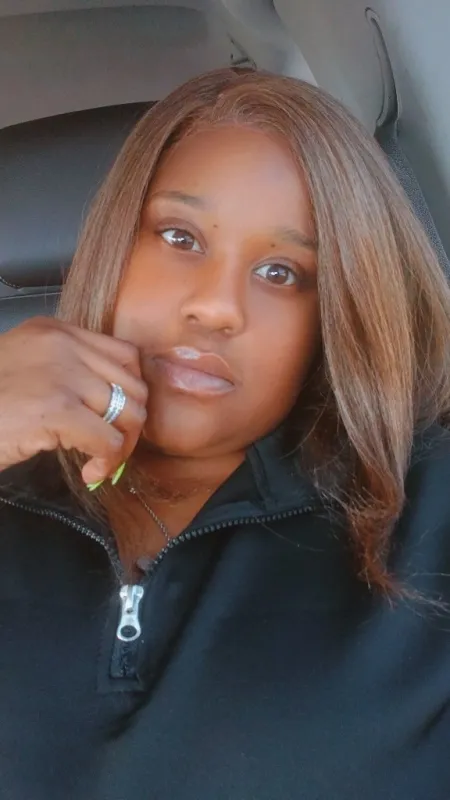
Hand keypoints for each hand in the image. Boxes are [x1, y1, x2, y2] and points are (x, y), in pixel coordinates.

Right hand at [0, 317, 147, 484]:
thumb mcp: (25, 369)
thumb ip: (66, 372)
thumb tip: (114, 406)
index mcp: (55, 331)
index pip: (125, 355)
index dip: (131, 392)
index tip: (118, 419)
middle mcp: (63, 344)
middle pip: (134, 385)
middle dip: (131, 424)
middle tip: (111, 449)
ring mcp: (61, 374)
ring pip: (128, 413)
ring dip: (121, 447)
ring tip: (98, 463)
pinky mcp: (56, 409)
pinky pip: (109, 440)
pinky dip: (106, 462)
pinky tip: (88, 473)